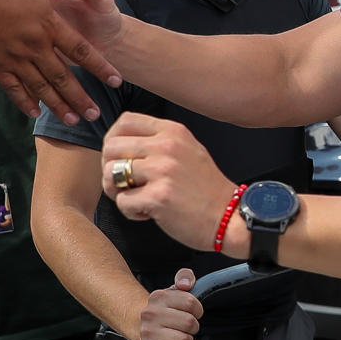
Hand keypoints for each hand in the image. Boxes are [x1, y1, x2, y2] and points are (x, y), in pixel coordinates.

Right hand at [0, 0, 119, 122]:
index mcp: (49, 24)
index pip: (81, 51)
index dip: (100, 67)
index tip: (116, 80)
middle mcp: (35, 45)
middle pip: (64, 77)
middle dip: (81, 98)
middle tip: (95, 115)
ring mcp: (14, 58)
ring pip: (41, 88)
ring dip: (58, 106)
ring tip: (73, 120)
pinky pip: (14, 88)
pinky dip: (25, 101)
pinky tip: (34, 112)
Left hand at [100, 113, 237, 253]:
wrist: (230, 217)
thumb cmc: (205, 189)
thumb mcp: (187, 150)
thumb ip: (158, 141)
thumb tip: (120, 142)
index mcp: (173, 131)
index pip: (125, 121)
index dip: (113, 140)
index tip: (120, 158)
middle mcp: (167, 146)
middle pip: (111, 147)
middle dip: (110, 169)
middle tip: (126, 185)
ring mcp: (162, 170)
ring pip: (110, 173)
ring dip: (118, 192)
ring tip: (138, 199)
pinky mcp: (158, 197)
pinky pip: (122, 201)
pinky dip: (131, 212)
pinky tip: (149, 213)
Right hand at [138, 269, 202, 339]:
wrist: (139, 325)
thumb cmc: (163, 310)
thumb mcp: (174, 290)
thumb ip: (185, 277)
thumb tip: (186, 283)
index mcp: (159, 297)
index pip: (190, 303)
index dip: (197, 310)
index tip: (193, 312)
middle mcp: (150, 314)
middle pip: (189, 323)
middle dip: (193, 326)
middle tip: (185, 326)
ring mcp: (148, 333)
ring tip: (180, 336)